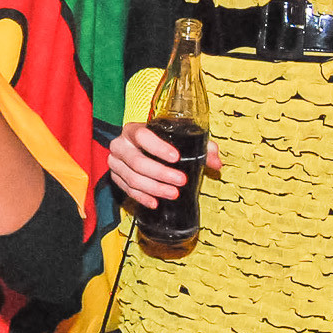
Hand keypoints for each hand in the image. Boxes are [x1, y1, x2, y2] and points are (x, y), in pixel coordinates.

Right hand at [106, 120, 221, 206]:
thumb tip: (217, 162)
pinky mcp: (115, 177)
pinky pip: (127, 190)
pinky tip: (156, 202)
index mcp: (134, 130)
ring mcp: (115, 162)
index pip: (143, 136)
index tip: (176, 157)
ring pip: (132, 178)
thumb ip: (201, 147)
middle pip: (138, 162)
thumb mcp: (179, 139)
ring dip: (154, 188)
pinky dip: (142, 197)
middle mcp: (121, 144)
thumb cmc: (159, 142)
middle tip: (181, 181)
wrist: (136, 148)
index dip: (159, 147)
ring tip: (173, 193)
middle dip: (161, 174)